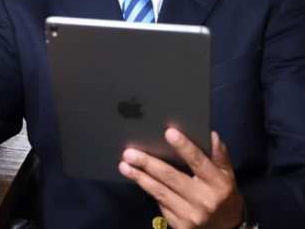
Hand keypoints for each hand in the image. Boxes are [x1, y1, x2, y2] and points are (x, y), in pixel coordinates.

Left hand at [119, 129, 243, 228]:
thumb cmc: (223, 195)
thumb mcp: (227, 175)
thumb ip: (219, 155)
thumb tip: (211, 134)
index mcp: (217, 183)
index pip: (198, 161)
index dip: (184, 147)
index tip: (168, 132)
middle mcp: (203, 200)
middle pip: (171, 177)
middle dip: (148, 163)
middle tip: (129, 152)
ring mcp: (191, 216)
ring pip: (160, 192)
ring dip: (139, 178)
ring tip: (124, 165)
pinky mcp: (180, 227)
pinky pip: (160, 204)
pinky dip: (148, 190)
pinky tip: (137, 178)